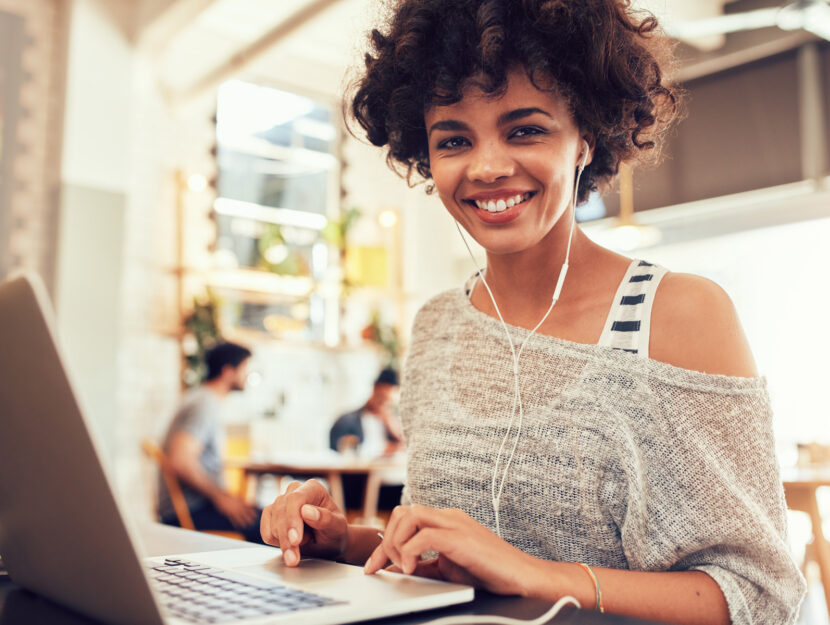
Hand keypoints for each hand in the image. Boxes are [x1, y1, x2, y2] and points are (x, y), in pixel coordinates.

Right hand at [212, 492, 256, 527]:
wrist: (220, 497)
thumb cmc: (228, 496)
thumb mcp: (236, 497)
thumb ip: (241, 500)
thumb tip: (244, 501)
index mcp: (241, 502)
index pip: (249, 507)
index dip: (253, 511)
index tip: (257, 514)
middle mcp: (239, 507)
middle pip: (246, 513)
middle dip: (250, 518)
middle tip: (254, 522)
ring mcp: (234, 511)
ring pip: (240, 518)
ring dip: (244, 522)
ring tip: (247, 526)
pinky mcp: (228, 514)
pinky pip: (233, 520)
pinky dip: (235, 524)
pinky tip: (237, 527)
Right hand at [260, 480, 347, 566]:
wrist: (328, 543)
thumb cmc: (334, 532)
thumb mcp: (337, 528)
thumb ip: (326, 518)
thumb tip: (306, 511)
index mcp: (313, 488)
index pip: (296, 499)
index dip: (293, 519)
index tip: (295, 540)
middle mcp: (295, 491)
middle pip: (281, 512)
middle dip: (286, 538)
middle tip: (294, 558)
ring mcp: (281, 502)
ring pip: (272, 523)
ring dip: (283, 544)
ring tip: (298, 552)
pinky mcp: (271, 515)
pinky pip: (266, 532)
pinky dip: (277, 544)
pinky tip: (291, 546)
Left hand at [364, 505, 537, 595]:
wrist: (523, 578)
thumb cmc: (490, 574)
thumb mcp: (448, 570)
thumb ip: (424, 566)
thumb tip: (396, 569)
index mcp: (446, 521)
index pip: (405, 519)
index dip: (383, 542)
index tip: (372, 566)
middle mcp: (449, 517)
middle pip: (402, 512)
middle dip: (384, 540)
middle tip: (379, 568)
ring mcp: (455, 524)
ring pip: (409, 516)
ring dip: (396, 543)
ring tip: (401, 567)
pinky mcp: (461, 537)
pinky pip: (424, 536)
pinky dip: (411, 552)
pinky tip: (412, 570)